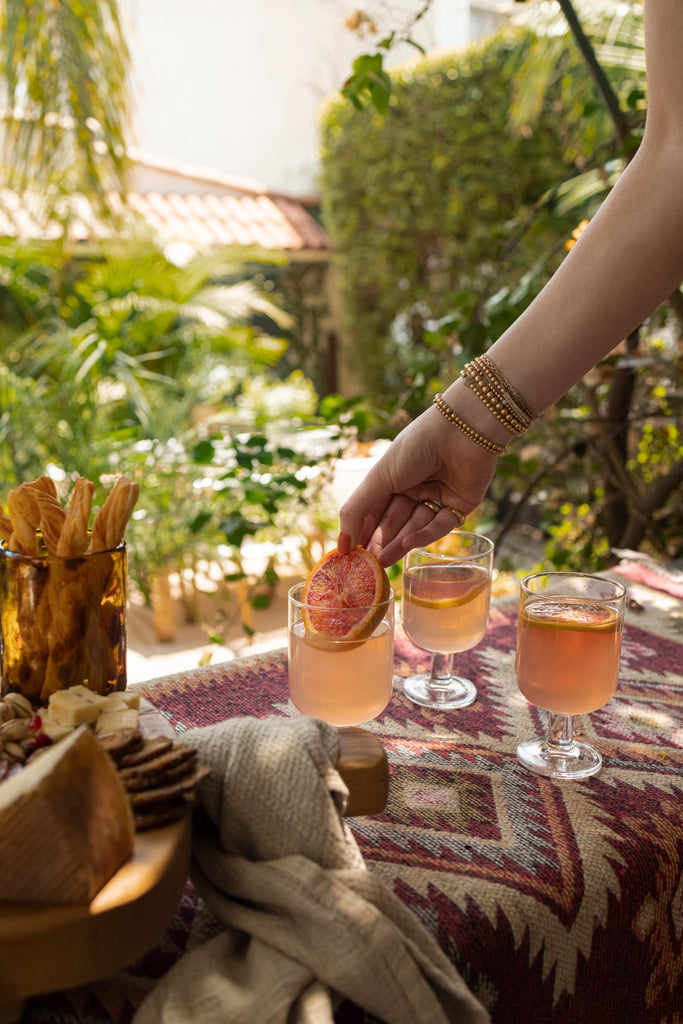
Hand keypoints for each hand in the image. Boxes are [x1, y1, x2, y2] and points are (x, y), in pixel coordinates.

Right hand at [338, 405, 497, 566]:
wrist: (462, 430)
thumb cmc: (416, 446)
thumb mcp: (379, 477)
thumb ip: (357, 510)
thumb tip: (341, 544)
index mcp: (394, 477)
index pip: (374, 511)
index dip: (362, 531)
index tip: (351, 554)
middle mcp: (416, 487)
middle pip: (395, 522)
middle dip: (381, 542)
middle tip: (368, 565)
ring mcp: (438, 496)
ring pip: (416, 526)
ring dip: (399, 543)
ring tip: (384, 561)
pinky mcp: (461, 504)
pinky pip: (440, 525)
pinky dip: (424, 535)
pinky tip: (408, 544)